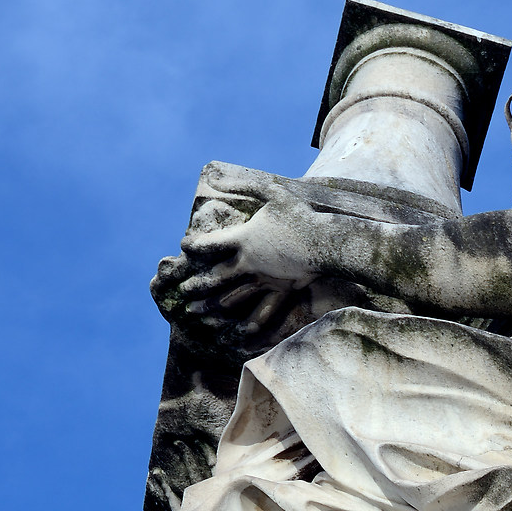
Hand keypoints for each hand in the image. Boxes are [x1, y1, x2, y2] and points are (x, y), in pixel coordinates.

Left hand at [175, 180, 328, 314]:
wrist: (328, 241)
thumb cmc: (300, 215)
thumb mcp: (271, 192)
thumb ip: (242, 184)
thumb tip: (215, 176)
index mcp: (245, 238)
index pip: (212, 243)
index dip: (195, 246)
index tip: (183, 249)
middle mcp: (250, 262)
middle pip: (216, 276)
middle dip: (197, 286)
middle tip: (183, 293)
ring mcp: (265, 279)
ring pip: (233, 296)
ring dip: (213, 306)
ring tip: (196, 314)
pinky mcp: (282, 290)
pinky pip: (264, 311)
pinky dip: (251, 324)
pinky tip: (239, 334)